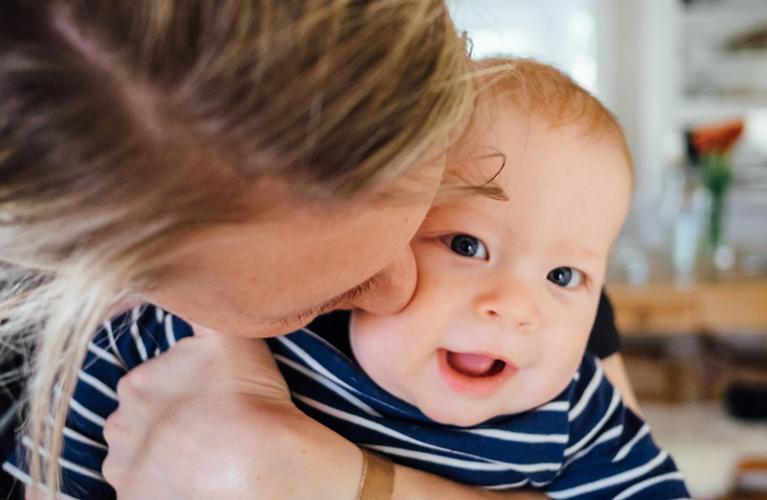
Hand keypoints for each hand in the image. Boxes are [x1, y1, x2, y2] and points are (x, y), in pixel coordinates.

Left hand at [102, 328, 362, 499]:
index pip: (149, 385)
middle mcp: (119, 427)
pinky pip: (144, 491)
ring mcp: (125, 470)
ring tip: (203, 455)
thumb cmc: (246, 395)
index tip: (208, 398)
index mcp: (135, 383)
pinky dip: (163, 486)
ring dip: (162, 456)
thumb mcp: (227, 334)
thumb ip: (202, 306)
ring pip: (139, 459)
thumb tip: (188, 278)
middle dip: (165, 424)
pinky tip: (193, 479)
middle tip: (206, 426)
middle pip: (139, 422)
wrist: (257, 460)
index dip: (180, 392)